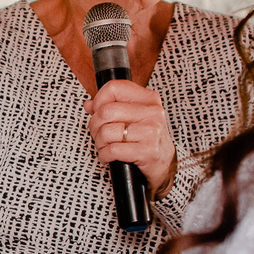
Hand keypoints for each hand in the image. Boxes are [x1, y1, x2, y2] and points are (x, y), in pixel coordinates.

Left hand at [85, 80, 177, 197]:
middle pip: (106, 111)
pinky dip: (104, 155)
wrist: (164, 164)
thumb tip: (89, 104)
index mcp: (148, 99)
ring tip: (106, 146)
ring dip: (99, 142)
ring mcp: (151, 132)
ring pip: (106, 131)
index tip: (98, 111)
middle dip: (94, 125)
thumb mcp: (133, 118)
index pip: (114, 88)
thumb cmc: (145, 139)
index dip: (98, 100)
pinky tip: (109, 156)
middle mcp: (152, 112)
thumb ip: (111, 107)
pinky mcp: (148, 151)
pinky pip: (112, 150)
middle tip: (98, 133)